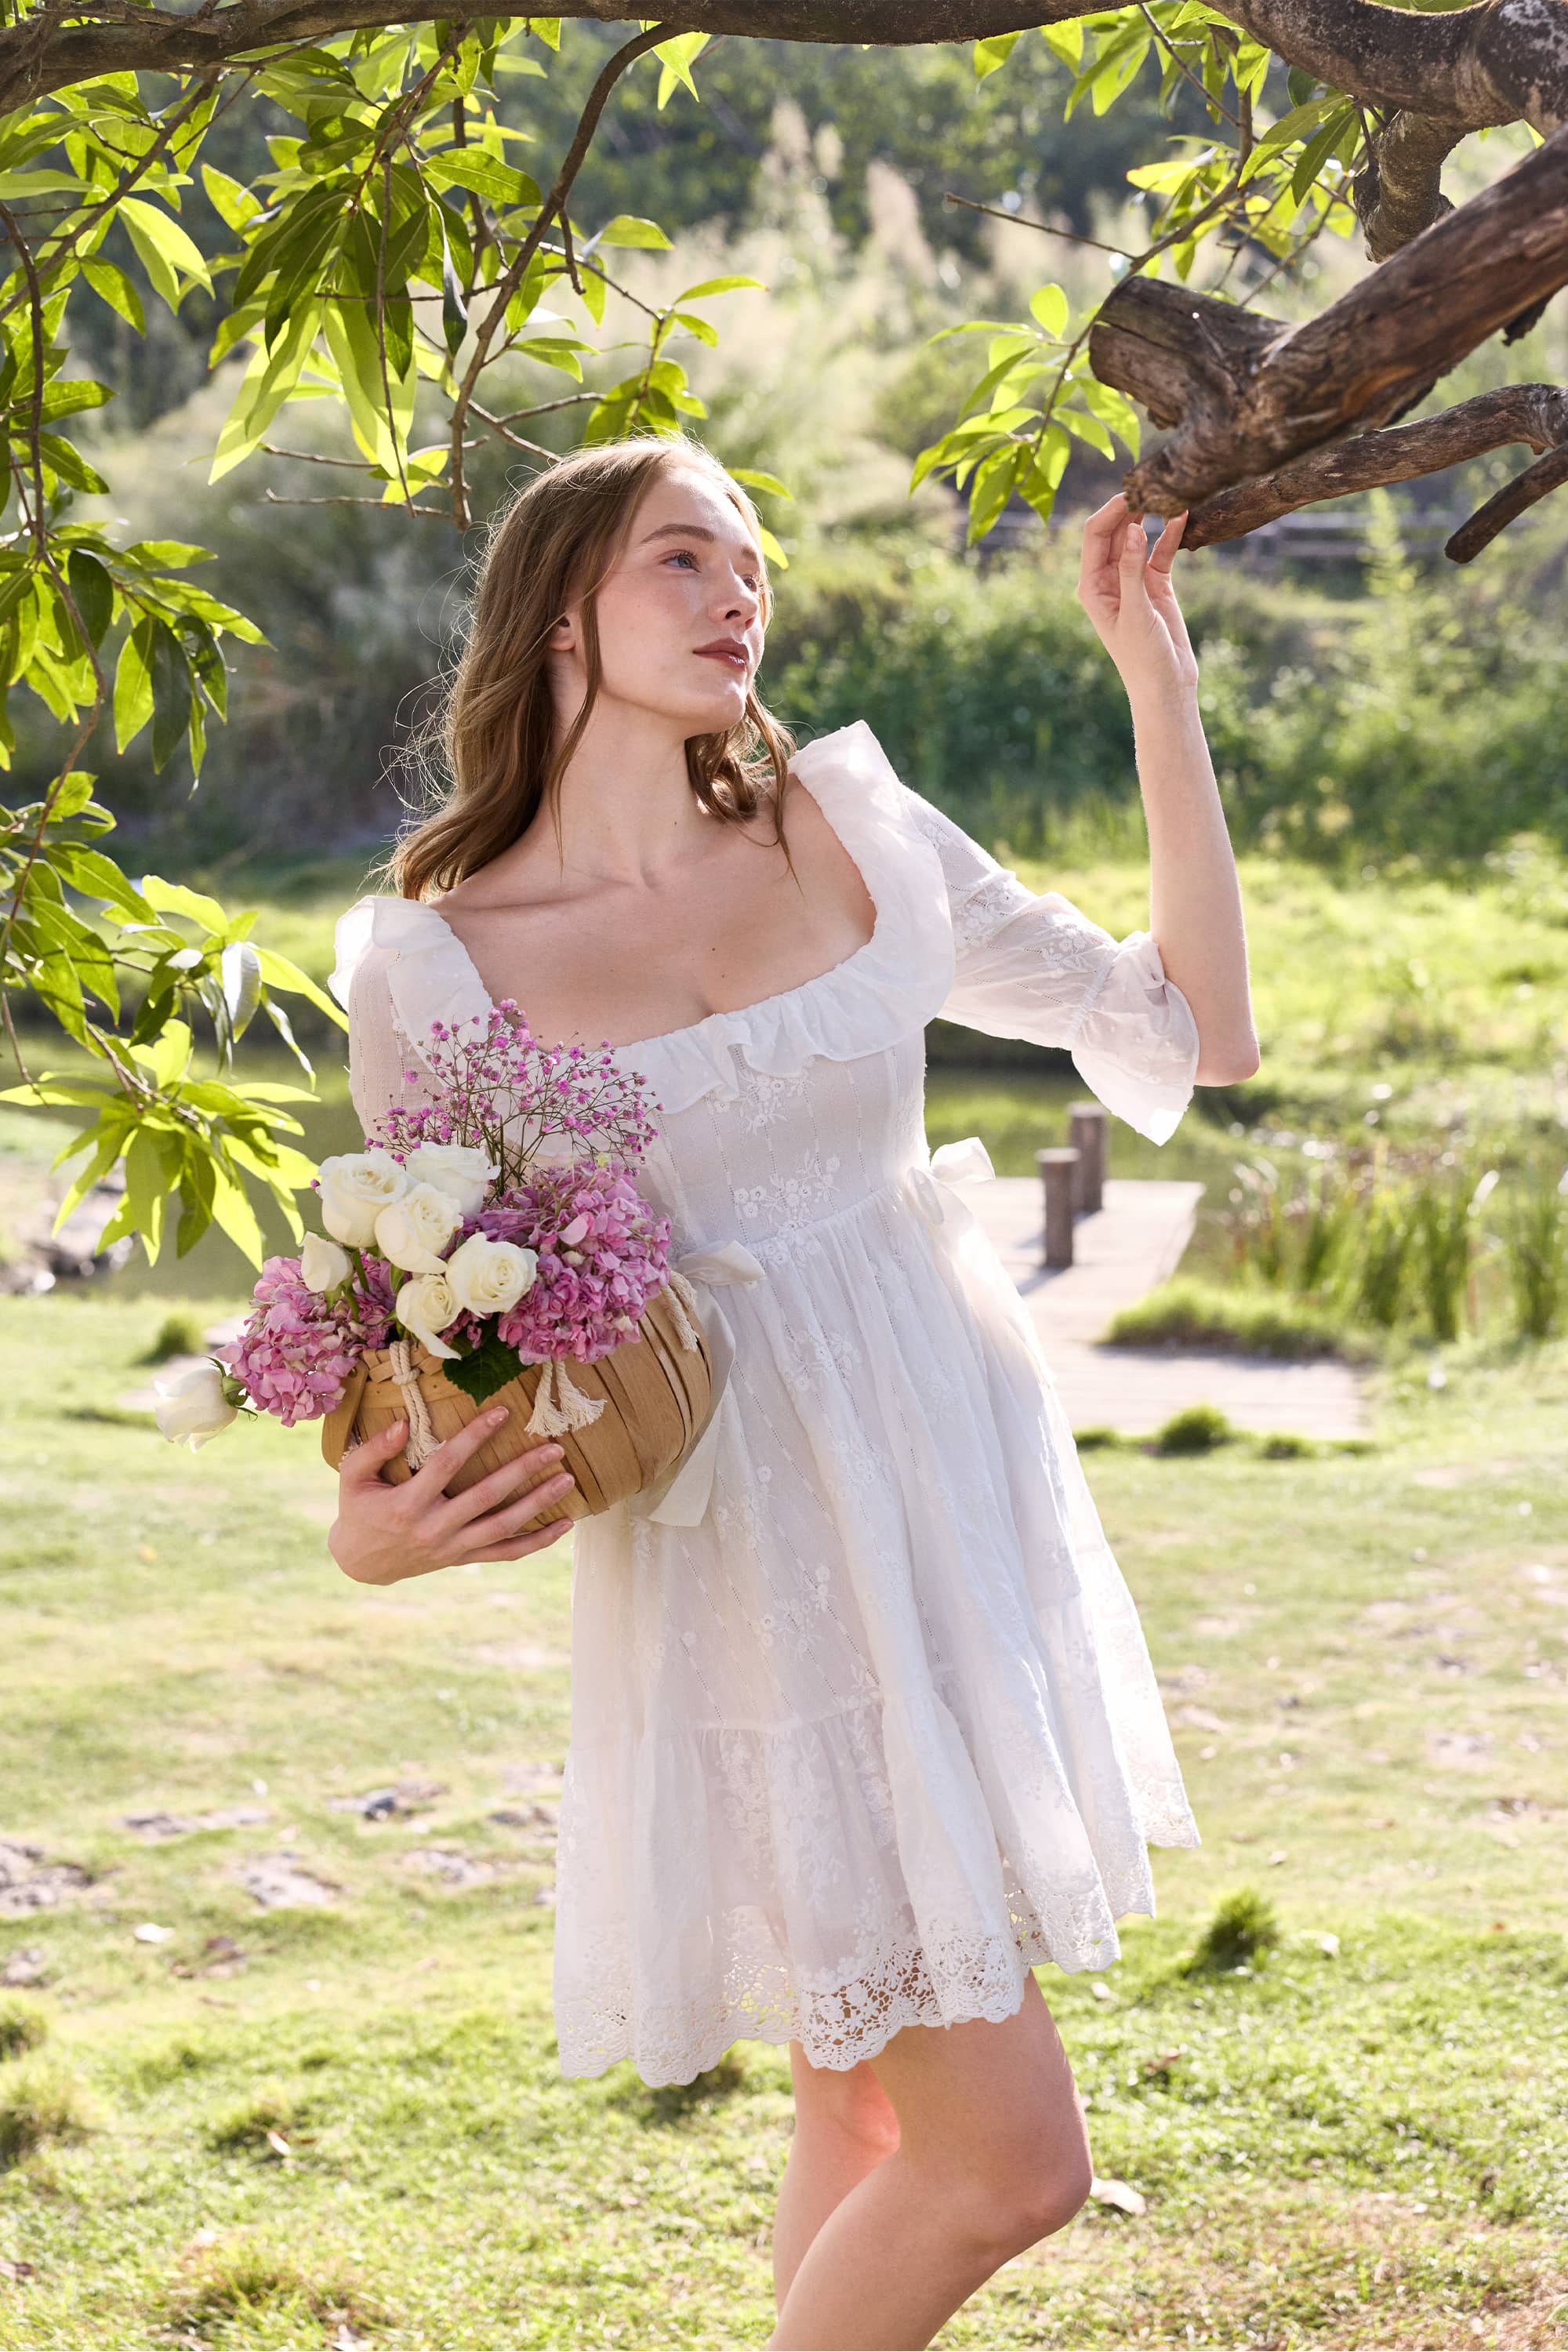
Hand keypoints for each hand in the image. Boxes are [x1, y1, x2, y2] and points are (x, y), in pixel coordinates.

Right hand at [328, 1409, 577, 1585]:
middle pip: (486, 1497)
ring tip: (567, 1479)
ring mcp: (452, 1548)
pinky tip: (565, 1525)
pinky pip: (506, 1553)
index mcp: (407, 1504)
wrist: (362, 1562)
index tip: (503, 1412)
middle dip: (522, 1471)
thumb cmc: (359, 1510)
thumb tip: (402, 1424)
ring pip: (503, 1527)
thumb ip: (374, 1449)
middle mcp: (434, 1528)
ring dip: (538, 1503)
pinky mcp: (463, 1558)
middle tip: (554, 1447)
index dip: (476, 1436)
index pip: (447, 1463)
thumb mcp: (352, 1477)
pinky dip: (537, 1541)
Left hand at [1077, 492, 1198, 700]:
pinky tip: (1183, 517)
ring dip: (1151, 517)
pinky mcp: (1155, 583)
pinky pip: (1161, 551)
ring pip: (1138, 536)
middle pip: (1114, 530)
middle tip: (1154, 485)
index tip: (1133, 492)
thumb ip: (1131, 569)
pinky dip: (1170, 535)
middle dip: (1131, 507)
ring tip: (1169, 493)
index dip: (1110, 510)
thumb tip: (1131, 529)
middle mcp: (1107, 578)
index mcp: (1091, 585)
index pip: (1094, 535)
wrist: (1166, 687)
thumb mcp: (1135, 612)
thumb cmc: (1142, 659)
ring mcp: (1132, 578)